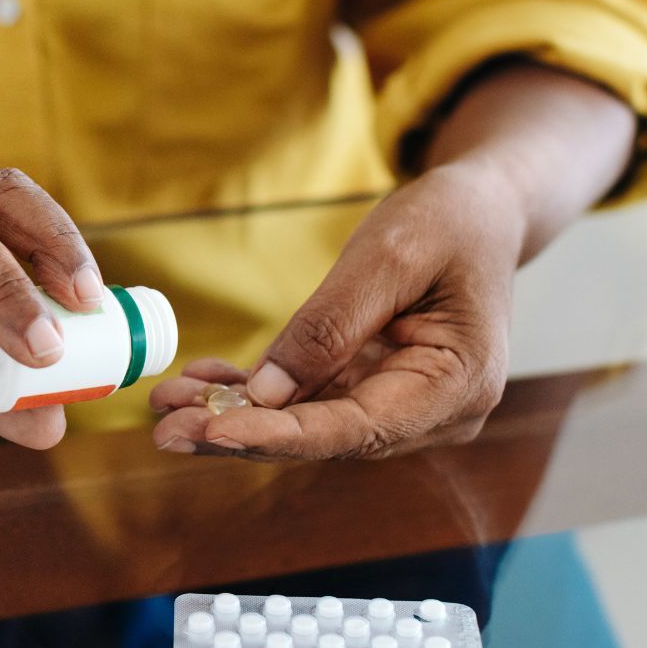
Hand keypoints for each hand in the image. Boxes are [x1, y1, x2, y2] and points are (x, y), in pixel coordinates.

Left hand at [150, 161, 522, 459]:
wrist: (481, 209)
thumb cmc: (450, 222)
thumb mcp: (388, 256)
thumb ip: (329, 326)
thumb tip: (268, 393)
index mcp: (458, 386)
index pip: (355, 429)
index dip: (278, 435)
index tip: (211, 432)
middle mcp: (435, 412)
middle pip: (326, 438)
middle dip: (242, 434)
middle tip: (165, 430)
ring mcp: (404, 405)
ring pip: (309, 423)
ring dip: (238, 415)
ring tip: (167, 404)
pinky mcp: (376, 388)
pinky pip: (310, 399)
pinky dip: (257, 392)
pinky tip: (203, 382)